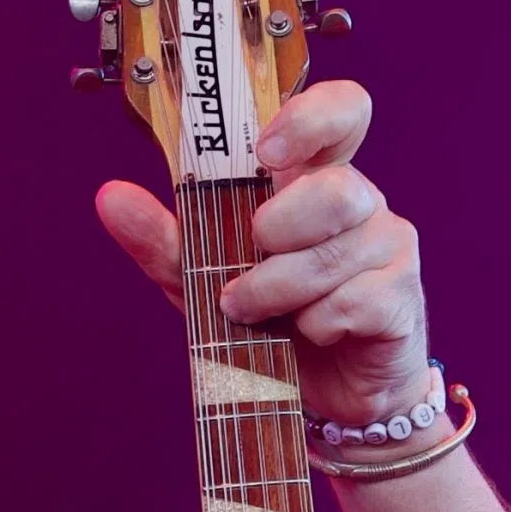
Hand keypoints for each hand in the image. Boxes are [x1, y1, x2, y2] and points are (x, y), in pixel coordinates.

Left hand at [95, 80, 433, 432]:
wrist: (327, 400)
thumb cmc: (273, 322)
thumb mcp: (205, 280)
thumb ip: (165, 239)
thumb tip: (110, 197)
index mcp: (315, 179)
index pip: (342, 111)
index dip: (310, 118)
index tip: (266, 152)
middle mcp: (360, 203)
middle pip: (337, 187)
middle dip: (279, 229)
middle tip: (248, 261)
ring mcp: (387, 248)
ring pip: (335, 252)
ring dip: (279, 289)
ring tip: (253, 313)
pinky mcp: (400, 298)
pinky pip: (353, 302)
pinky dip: (316, 325)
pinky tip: (309, 334)